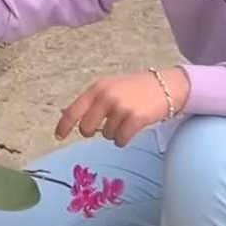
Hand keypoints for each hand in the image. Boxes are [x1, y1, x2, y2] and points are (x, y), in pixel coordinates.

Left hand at [55, 67, 188, 146]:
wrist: (166, 86)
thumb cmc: (136, 88)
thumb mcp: (110, 87)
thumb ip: (91, 101)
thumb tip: (64, 114)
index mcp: (97, 88)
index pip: (73, 110)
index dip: (64, 125)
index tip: (58, 136)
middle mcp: (106, 97)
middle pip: (86, 128)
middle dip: (93, 132)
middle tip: (104, 127)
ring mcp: (120, 107)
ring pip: (106, 135)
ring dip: (114, 133)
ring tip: (126, 120)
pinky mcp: (135, 118)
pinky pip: (120, 140)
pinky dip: (123, 139)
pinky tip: (131, 129)